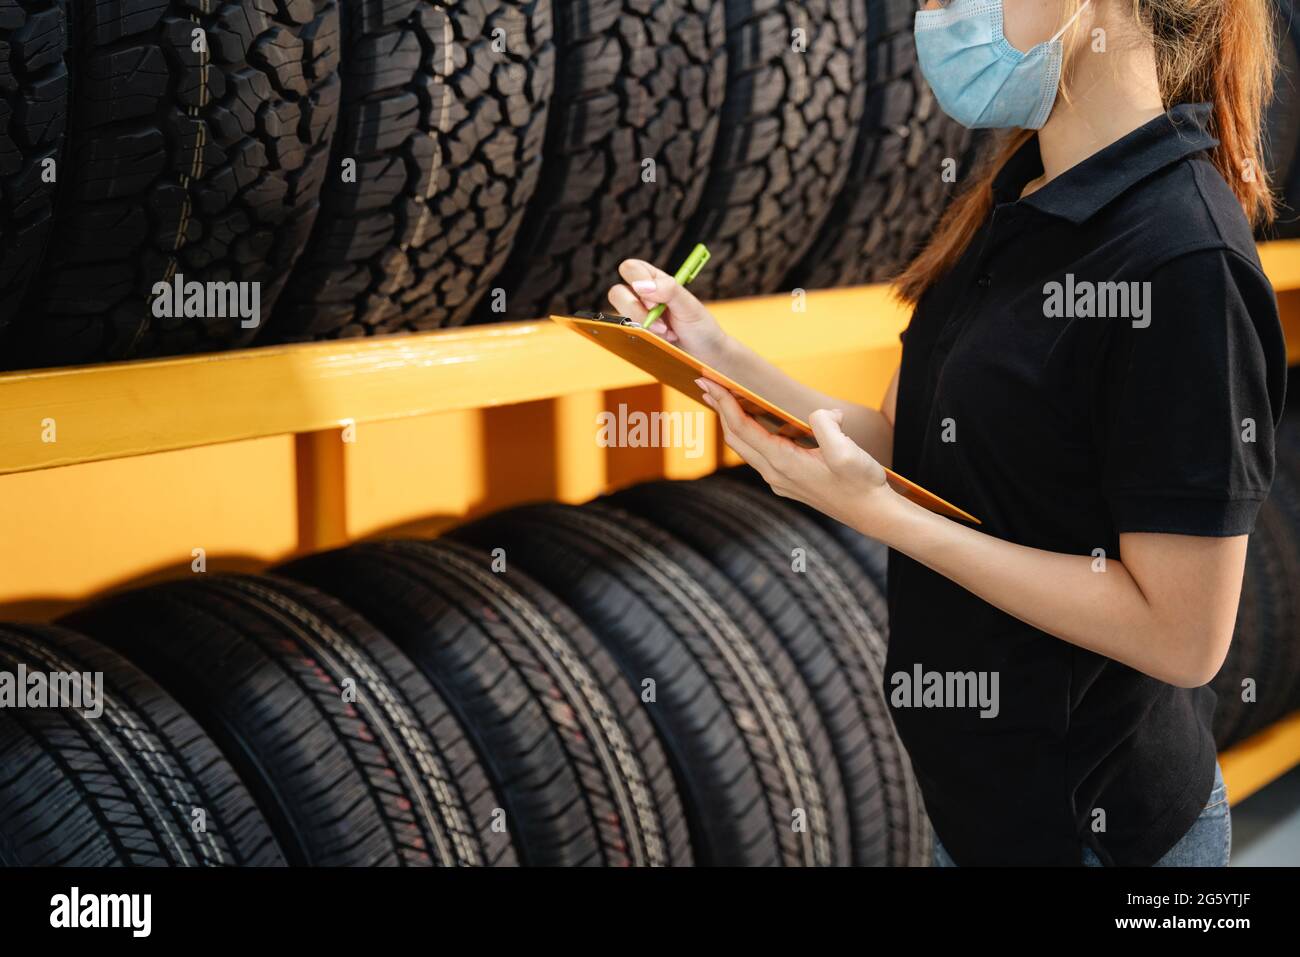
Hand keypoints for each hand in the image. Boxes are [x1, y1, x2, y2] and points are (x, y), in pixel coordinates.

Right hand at [608, 259, 730, 364]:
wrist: (706, 356)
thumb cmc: (701, 327)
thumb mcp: (690, 305)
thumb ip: (669, 289)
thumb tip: (641, 286)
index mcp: (655, 281)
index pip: (631, 269)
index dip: (637, 282)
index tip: (655, 301)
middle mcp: (642, 297)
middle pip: (616, 292)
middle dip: (636, 310)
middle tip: (661, 322)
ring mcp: (637, 317)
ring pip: (617, 315)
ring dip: (642, 326)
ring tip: (665, 333)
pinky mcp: (635, 336)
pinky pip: (622, 334)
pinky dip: (639, 338)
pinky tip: (658, 341)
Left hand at [696, 379, 900, 537]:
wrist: (873, 514)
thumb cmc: (862, 483)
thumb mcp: (847, 451)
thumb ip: (826, 425)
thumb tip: (821, 414)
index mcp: (783, 462)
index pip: (742, 426)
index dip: (723, 401)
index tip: (708, 380)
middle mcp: (775, 474)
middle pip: (735, 437)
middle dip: (719, 408)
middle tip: (706, 383)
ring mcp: (780, 481)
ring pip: (745, 447)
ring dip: (732, 421)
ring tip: (725, 399)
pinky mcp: (789, 483)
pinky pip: (760, 454)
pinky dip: (750, 434)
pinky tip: (757, 424)